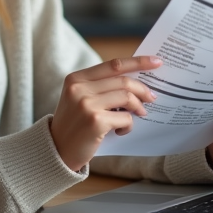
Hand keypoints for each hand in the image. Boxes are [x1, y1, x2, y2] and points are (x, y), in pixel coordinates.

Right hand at [50, 56, 159, 171]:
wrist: (56, 151)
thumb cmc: (73, 125)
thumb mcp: (79, 99)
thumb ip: (100, 87)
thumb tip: (135, 82)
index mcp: (76, 78)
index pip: (113, 65)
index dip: (138, 62)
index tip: (156, 62)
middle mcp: (79, 88)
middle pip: (123, 81)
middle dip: (143, 89)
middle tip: (152, 97)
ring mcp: (87, 104)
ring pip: (127, 97)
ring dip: (138, 107)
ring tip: (139, 114)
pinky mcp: (95, 121)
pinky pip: (125, 118)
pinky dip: (128, 125)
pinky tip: (121, 131)